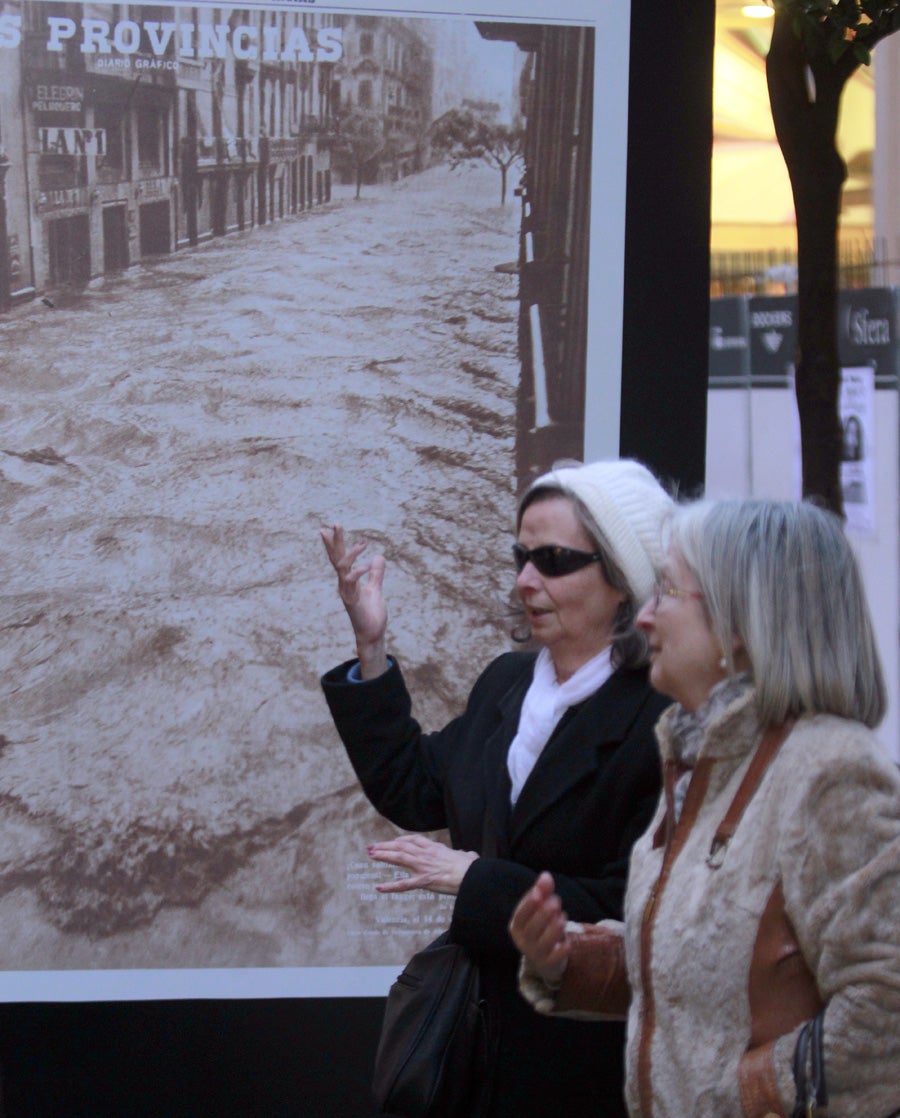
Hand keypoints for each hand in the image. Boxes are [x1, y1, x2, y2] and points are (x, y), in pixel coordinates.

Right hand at [320, 524, 387, 677]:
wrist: (372, 634)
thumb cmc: (371, 613)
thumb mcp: (375, 588)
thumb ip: (376, 573)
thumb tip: (379, 556)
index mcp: (348, 579)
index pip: (340, 557)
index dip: (337, 543)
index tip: (334, 526)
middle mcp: (344, 583)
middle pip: (337, 558)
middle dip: (336, 541)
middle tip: (335, 523)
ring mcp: (346, 592)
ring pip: (342, 568)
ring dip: (349, 553)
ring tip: (363, 542)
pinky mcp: (351, 601)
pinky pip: (351, 583)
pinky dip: (358, 573)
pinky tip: (366, 565)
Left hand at [368, 835, 478, 896]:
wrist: (470, 875)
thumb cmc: (471, 867)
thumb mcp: (467, 857)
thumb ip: (465, 855)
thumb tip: (469, 855)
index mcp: (434, 848)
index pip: (414, 840)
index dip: (401, 840)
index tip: (393, 841)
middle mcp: (425, 855)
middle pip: (401, 847)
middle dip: (385, 846)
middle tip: (372, 847)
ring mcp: (422, 867)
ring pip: (399, 858)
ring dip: (383, 855)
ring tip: (371, 854)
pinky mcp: (422, 881)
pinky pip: (403, 884)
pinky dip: (390, 886)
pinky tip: (379, 888)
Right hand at [509, 871, 570, 985]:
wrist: (545, 958)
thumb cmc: (541, 927)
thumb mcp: (540, 909)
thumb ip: (543, 892)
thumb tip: (545, 875)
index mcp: (517, 926)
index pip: (520, 915)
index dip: (529, 904)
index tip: (539, 893)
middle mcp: (523, 941)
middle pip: (532, 929)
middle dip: (544, 914)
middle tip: (556, 901)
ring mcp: (535, 954)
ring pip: (543, 942)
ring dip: (554, 929)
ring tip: (563, 917)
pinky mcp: (549, 964)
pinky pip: (555, 957)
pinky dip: (562, 948)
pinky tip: (568, 941)